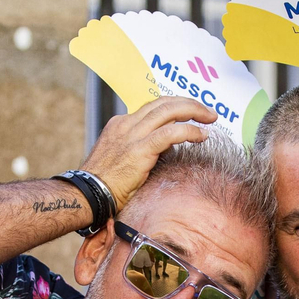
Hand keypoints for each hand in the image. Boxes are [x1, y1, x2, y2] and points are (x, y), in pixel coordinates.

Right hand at [81, 97, 214, 211]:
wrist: (88, 195)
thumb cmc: (104, 184)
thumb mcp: (120, 158)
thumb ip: (140, 148)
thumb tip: (164, 148)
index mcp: (120, 124)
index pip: (153, 107)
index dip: (175, 106)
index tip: (190, 112)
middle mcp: (126, 124)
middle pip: (164, 102)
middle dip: (189, 103)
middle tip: (207, 111)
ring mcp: (133, 134)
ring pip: (170, 111)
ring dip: (194, 111)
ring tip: (210, 119)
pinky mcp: (140, 149)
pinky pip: (171, 133)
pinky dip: (190, 131)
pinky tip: (201, 136)